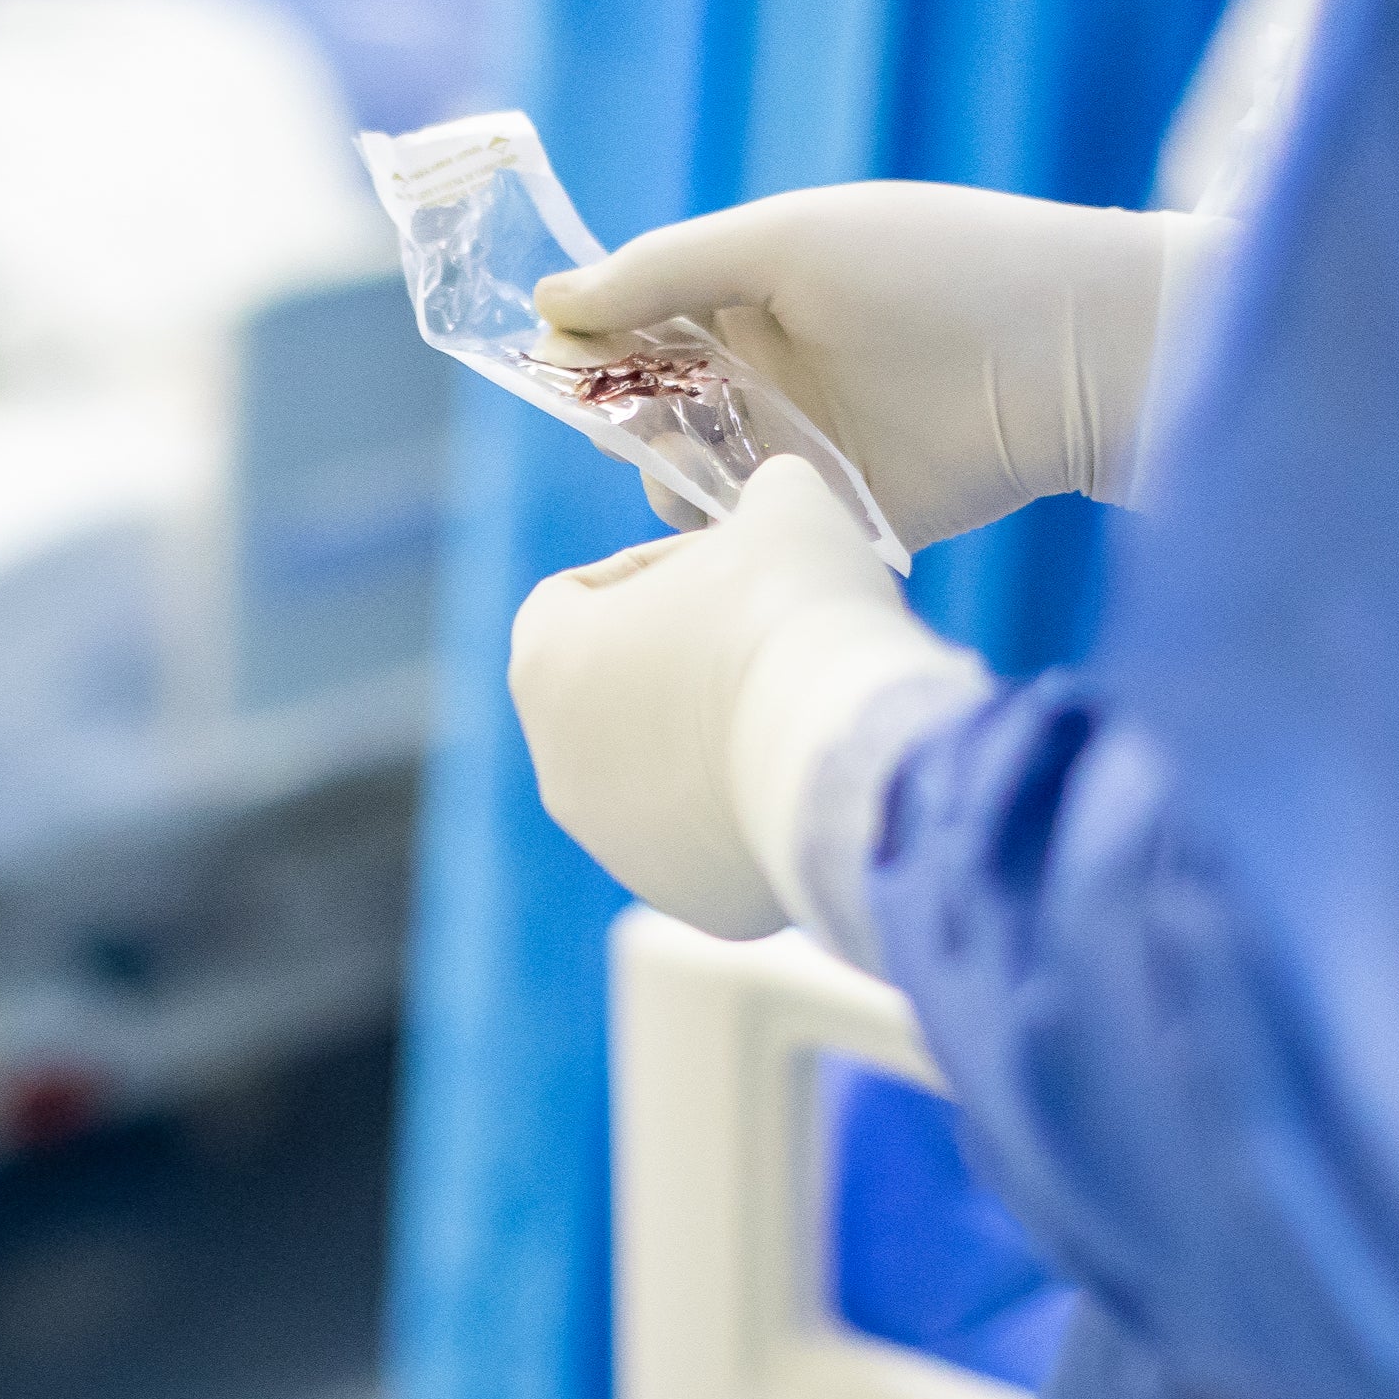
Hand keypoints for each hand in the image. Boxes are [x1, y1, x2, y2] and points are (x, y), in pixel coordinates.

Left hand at [510, 455, 982, 940]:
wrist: (852, 755)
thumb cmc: (796, 615)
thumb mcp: (786, 508)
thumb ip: (763, 495)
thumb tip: (777, 499)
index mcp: (546, 662)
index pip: (572, 598)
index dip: (649, 570)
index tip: (724, 564)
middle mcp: (561, 768)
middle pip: (619, 693)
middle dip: (687, 660)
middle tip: (771, 631)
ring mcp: (623, 846)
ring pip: (668, 775)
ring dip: (721, 738)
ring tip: (803, 702)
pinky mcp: (694, 904)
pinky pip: (721, 842)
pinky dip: (759, 809)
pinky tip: (819, 770)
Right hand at [529, 183, 1232, 548]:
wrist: (1069, 356)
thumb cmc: (934, 269)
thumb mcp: (787, 241)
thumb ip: (665, 270)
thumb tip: (549, 300)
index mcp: (749, 293)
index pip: (633, 316)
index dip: (587, 334)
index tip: (561, 349)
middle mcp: (764, 372)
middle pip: (639, 401)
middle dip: (619, 404)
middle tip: (643, 404)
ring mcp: (796, 448)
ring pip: (677, 475)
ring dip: (665, 469)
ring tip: (704, 453)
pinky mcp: (834, 516)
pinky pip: (742, 537)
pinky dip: (716, 533)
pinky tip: (729, 512)